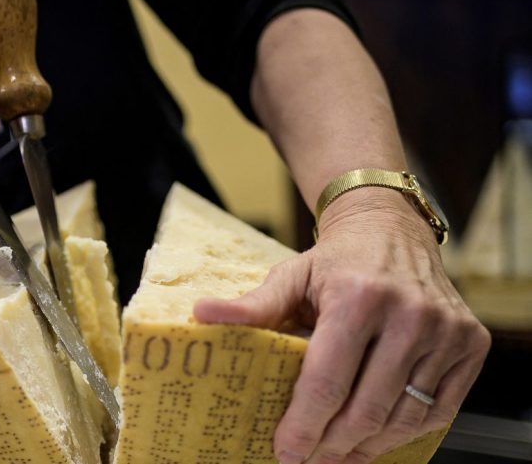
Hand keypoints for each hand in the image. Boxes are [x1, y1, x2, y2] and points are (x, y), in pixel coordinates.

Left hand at [193, 188, 490, 463]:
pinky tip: (374, 436)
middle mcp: (409, 314)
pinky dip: (404, 432)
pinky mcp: (471, 345)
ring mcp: (445, 331)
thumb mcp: (291, 277)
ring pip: (404, 417)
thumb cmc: (336, 262)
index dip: (303, 425)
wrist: (392, 231)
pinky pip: (438, 411)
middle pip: (366, 408)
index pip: (327, 381)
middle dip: (331, 443)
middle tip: (308, 456)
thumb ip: (252, 305)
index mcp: (358, 297)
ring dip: (366, 445)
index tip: (285, 450)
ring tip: (337, 452)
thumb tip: (200, 316)